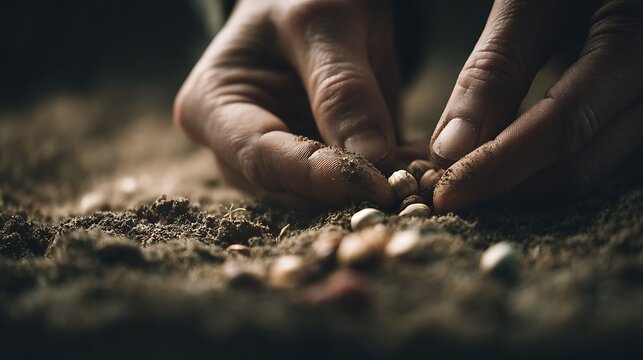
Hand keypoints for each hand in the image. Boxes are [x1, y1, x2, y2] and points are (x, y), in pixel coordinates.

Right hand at [174, 0, 398, 206]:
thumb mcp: (323, 22)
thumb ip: (343, 87)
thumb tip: (370, 158)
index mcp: (212, 106)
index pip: (260, 157)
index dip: (316, 175)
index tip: (375, 184)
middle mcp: (235, 144)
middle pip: (286, 187)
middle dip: (345, 190)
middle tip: (404, 188)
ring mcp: (273, 157)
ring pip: (317, 196)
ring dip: (368, 191)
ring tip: (417, 179)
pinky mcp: (310, 162)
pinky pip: (343, 185)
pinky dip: (381, 180)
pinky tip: (417, 172)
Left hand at [429, 0, 642, 211]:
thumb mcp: (531, 1)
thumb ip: (495, 69)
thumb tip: (450, 147)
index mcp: (638, 43)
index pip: (563, 127)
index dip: (497, 167)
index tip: (444, 193)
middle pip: (579, 164)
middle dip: (504, 186)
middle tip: (444, 188)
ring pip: (587, 169)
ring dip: (520, 183)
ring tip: (463, 176)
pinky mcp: (634, 114)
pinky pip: (591, 155)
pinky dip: (539, 167)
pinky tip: (498, 159)